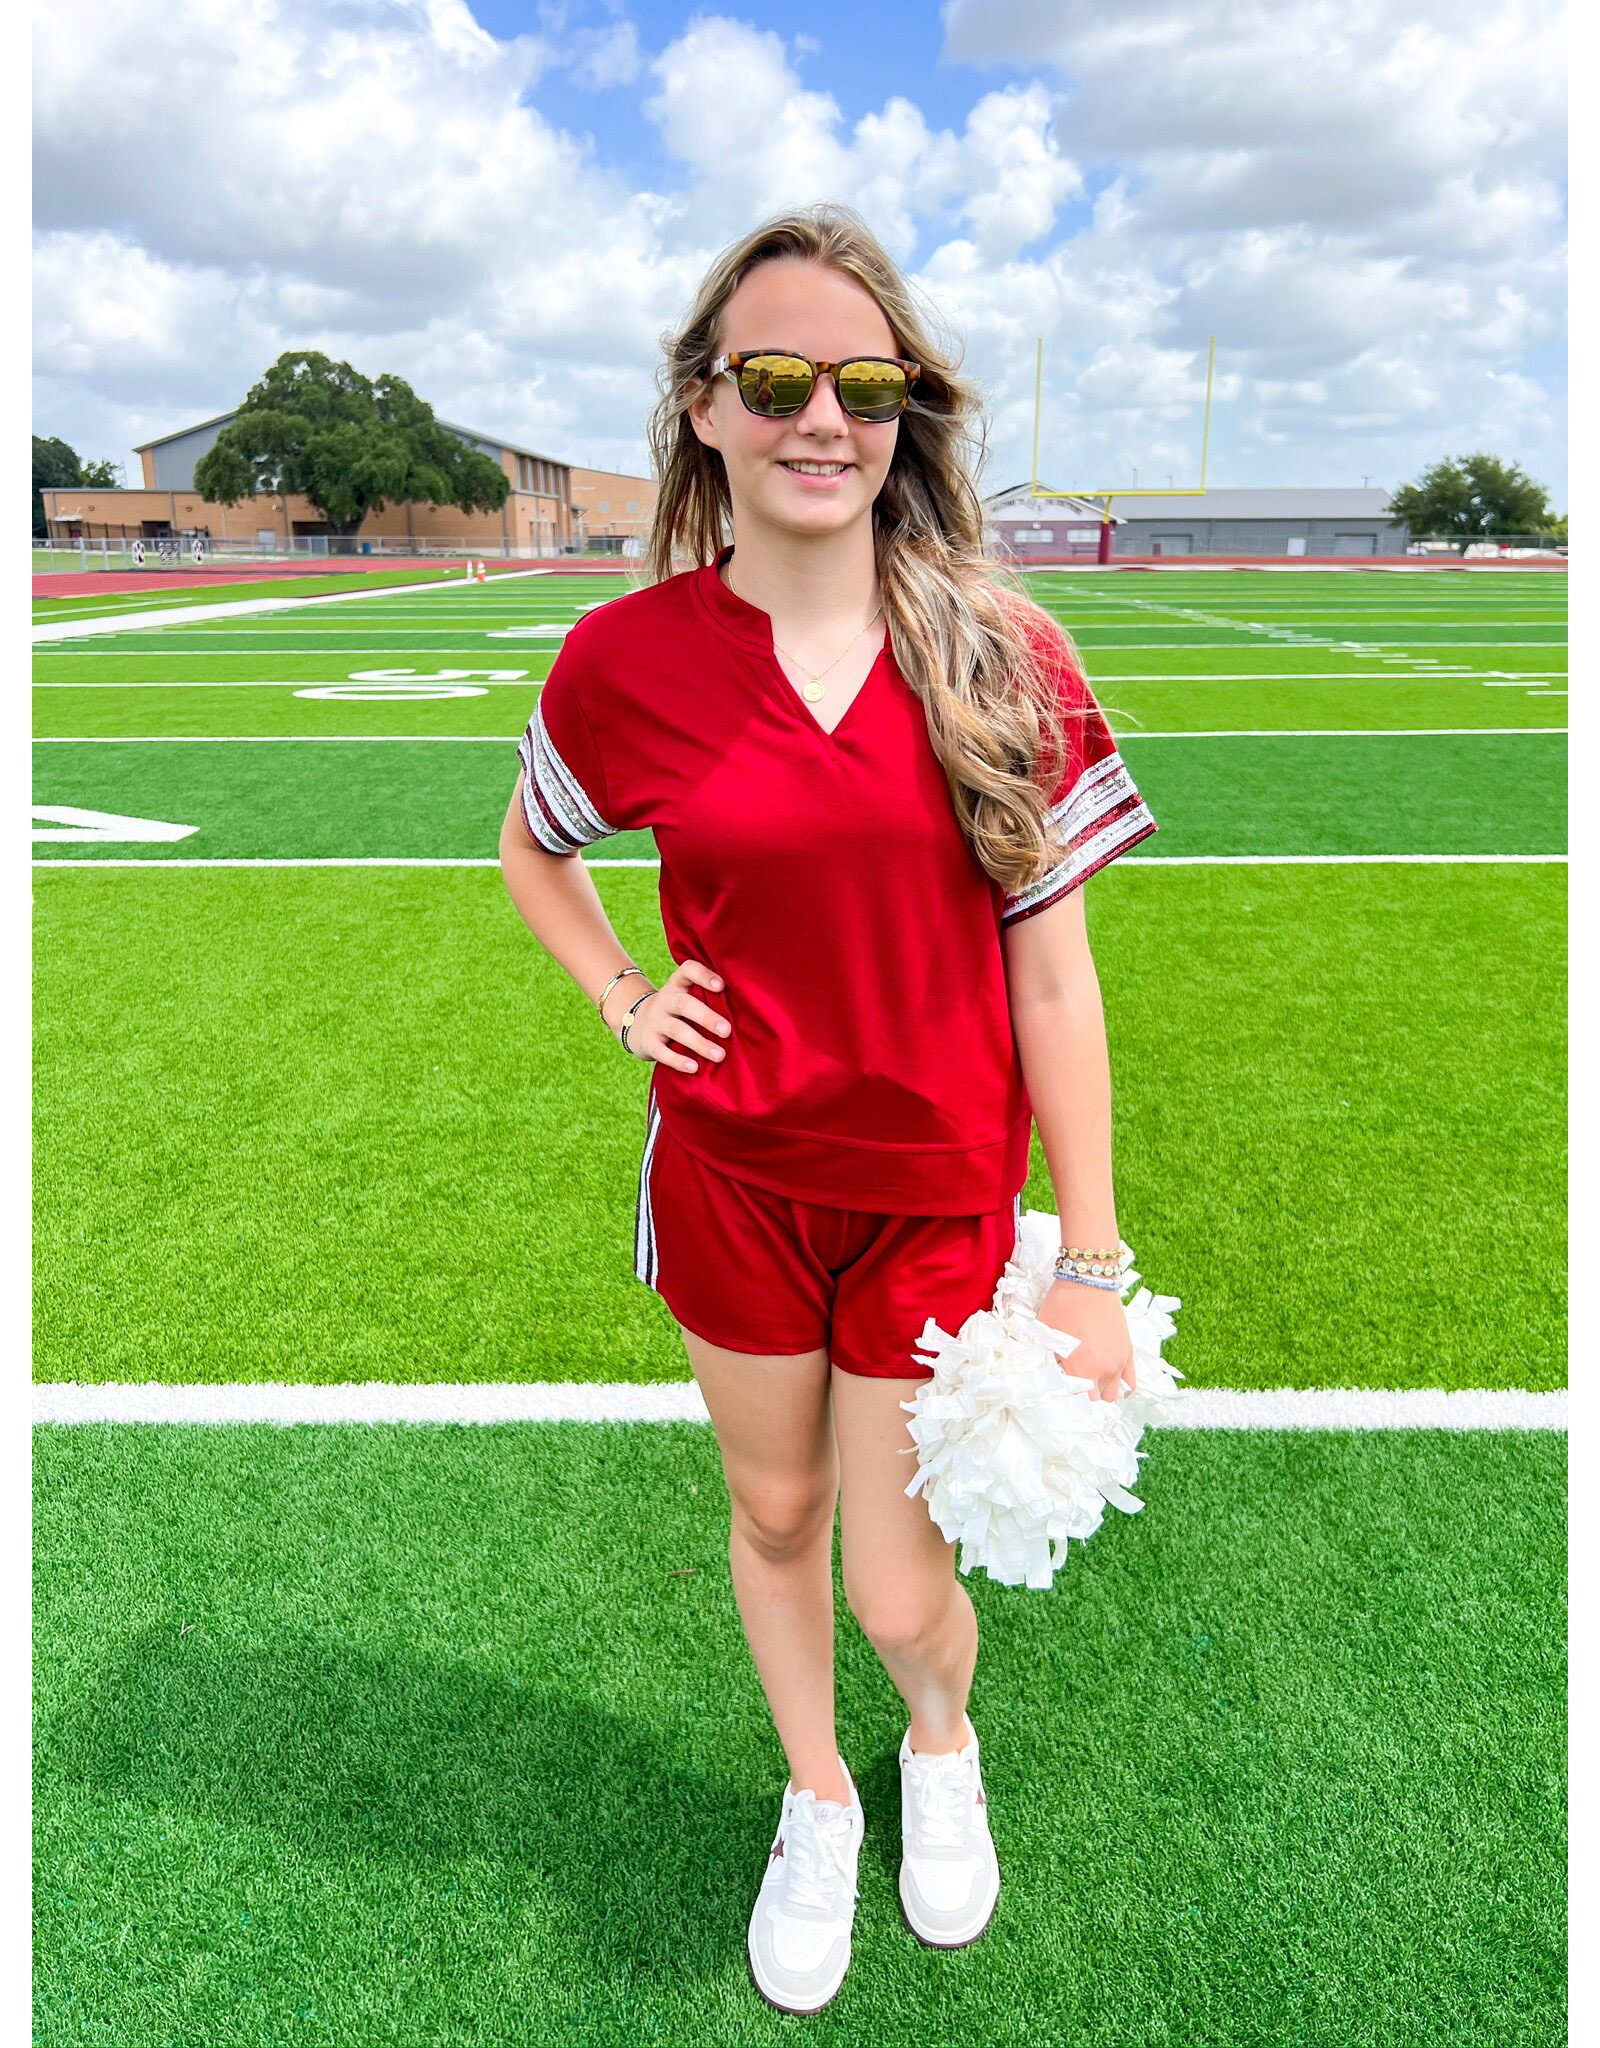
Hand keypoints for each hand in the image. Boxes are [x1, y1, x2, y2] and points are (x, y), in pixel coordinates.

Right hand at [607, 958, 732, 1070]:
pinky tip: (694, 1067)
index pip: (688, 970)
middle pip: (684, 1004)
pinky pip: (662, 1052)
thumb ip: (709, 997)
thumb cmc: (679, 1010)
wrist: (637, 1022)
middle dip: (706, 1017)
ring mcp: (655, 1021)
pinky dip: (678, 1061)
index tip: (721, 986)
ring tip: (720, 1055)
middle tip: (727, 1031)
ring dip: (699, 1043)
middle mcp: (665, 1000)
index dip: (703, 976)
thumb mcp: (687, 996)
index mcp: (678, 984)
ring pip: (676, 1030)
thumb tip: (750, 1009)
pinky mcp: (648, 1042)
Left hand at [1034, 1278, 1136, 1401]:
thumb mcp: (1047, 1335)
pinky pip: (1131, 1380)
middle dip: (1089, 1401)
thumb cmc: (1063, 1306)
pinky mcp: (1128, 1350)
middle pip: (1101, 1402)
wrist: (1089, 1281)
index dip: (1073, 1404)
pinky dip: (1123, 1386)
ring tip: (1093, 1386)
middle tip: (1077, 1392)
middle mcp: (1104, 1370)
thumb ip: (1051, 1360)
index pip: (1082, 1404)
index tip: (1065, 1400)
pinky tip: (1113, 1384)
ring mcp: (1120, 1361)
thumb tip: (1053, 1375)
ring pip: (1116, 1394)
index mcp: (1082, 1370)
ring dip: (1104, 1393)